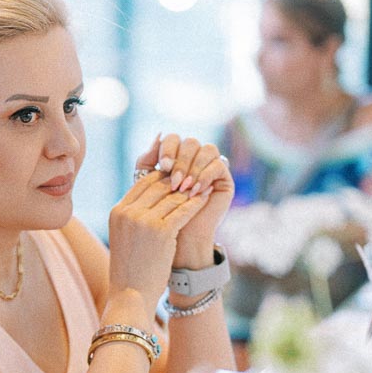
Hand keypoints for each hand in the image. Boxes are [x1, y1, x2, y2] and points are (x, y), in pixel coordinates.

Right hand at [107, 164, 212, 316]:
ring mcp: (144, 221)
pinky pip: (183, 209)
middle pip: (158, 185)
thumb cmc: (130, 269)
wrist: (131, 294)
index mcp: (117, 211)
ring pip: (173, 195)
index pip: (142, 182)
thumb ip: (135, 216)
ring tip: (202, 185)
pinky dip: (195, 202)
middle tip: (194, 176)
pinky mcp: (162, 231)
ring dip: (189, 190)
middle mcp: (128, 212)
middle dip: (178, 180)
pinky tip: (205, 198)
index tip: (177, 177)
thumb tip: (153, 199)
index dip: (162, 178)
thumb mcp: (125, 236)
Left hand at [135, 133, 233, 263]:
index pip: (173, 138)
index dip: (168, 149)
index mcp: (176, 155)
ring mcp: (211, 166)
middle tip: (174, 180)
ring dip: (193, 168)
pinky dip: (205, 175)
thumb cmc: (159, 214)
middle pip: (190, 142)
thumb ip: (147, 161)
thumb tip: (158, 134)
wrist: (177, 238)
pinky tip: (195, 191)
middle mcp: (195, 158)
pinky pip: (219, 164)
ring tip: (183, 188)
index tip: (162, 166)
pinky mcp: (224, 178)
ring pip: (206, 149)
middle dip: (180, 160)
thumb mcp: (148, 185)